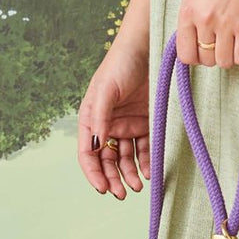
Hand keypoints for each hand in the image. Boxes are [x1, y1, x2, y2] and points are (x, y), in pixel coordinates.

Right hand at [77, 41, 151, 199]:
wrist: (149, 45)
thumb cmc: (121, 63)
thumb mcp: (106, 89)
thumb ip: (100, 117)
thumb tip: (97, 146)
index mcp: (91, 120)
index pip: (88, 154)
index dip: (94, 174)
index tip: (103, 188)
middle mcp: (107, 126)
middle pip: (107, 161)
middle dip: (113, 179)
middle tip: (122, 193)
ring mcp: (127, 126)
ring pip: (126, 159)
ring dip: (130, 174)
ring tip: (137, 186)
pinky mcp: (145, 123)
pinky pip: (145, 148)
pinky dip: (147, 162)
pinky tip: (150, 172)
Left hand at [176, 0, 238, 67]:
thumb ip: (195, 18)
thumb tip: (195, 47)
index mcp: (188, 9)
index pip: (185, 54)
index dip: (197, 56)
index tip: (207, 50)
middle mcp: (204, 18)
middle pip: (206, 60)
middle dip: (217, 54)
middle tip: (227, 40)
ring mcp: (225, 24)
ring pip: (224, 62)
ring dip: (233, 55)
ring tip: (238, 38)